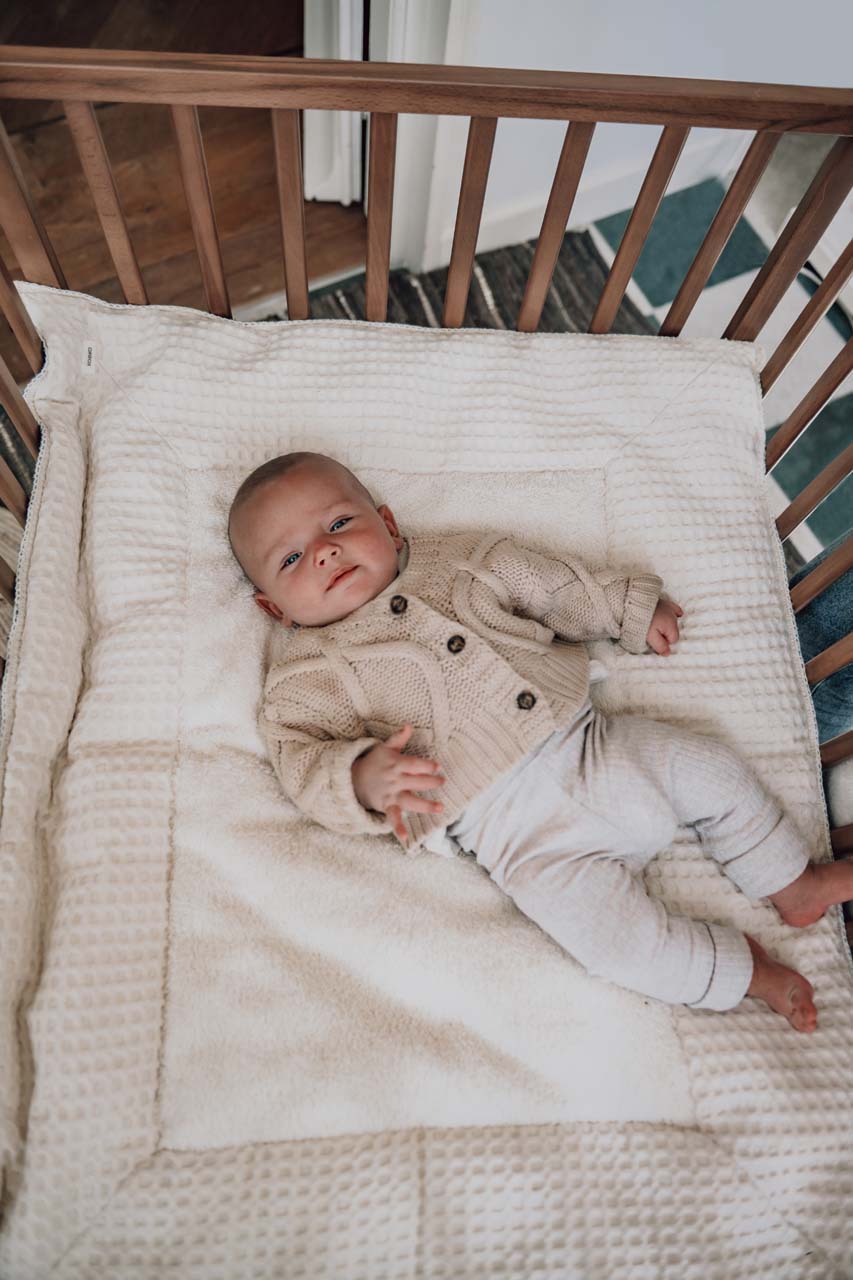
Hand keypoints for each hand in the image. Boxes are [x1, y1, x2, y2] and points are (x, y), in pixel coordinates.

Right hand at [351, 723, 445, 839]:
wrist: (352, 779)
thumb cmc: (374, 762)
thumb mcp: (385, 748)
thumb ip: (398, 738)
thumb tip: (409, 726)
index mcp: (395, 764)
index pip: (414, 764)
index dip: (427, 765)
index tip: (438, 767)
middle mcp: (394, 780)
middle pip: (415, 781)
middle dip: (430, 782)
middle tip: (442, 781)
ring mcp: (390, 794)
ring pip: (410, 800)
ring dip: (425, 805)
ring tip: (440, 808)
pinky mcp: (386, 806)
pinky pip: (393, 818)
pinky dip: (398, 828)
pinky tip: (405, 838)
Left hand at [646, 595, 682, 655]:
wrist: (634, 603)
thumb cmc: (641, 621)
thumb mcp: (650, 637)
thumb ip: (660, 646)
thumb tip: (667, 654)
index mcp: (671, 626)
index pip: (673, 640)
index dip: (664, 642)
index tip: (655, 641)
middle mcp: (673, 617)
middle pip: (673, 631)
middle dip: (665, 634)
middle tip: (653, 633)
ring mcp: (670, 608)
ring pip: (674, 621)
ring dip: (667, 625)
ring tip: (656, 625)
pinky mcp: (665, 602)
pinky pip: (675, 608)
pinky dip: (675, 612)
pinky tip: (677, 614)